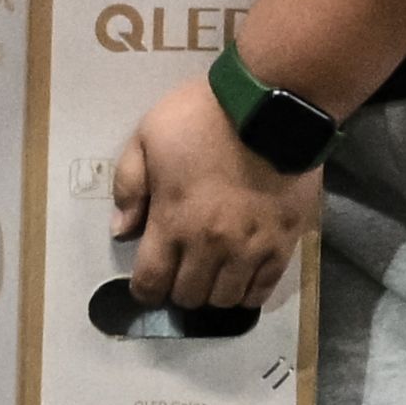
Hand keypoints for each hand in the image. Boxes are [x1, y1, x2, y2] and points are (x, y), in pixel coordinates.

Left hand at [109, 74, 316, 311]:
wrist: (272, 105)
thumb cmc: (204, 117)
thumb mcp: (147, 137)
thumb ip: (129, 186)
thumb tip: (122, 231)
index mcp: (172, 221)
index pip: (150, 282)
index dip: (144, 290)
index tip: (148, 281)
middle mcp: (210, 245)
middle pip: (188, 296)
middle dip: (178, 288)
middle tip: (181, 269)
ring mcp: (250, 248)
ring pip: (224, 299)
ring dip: (212, 292)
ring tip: (212, 274)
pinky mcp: (283, 243)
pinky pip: (263, 289)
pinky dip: (248, 292)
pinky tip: (242, 278)